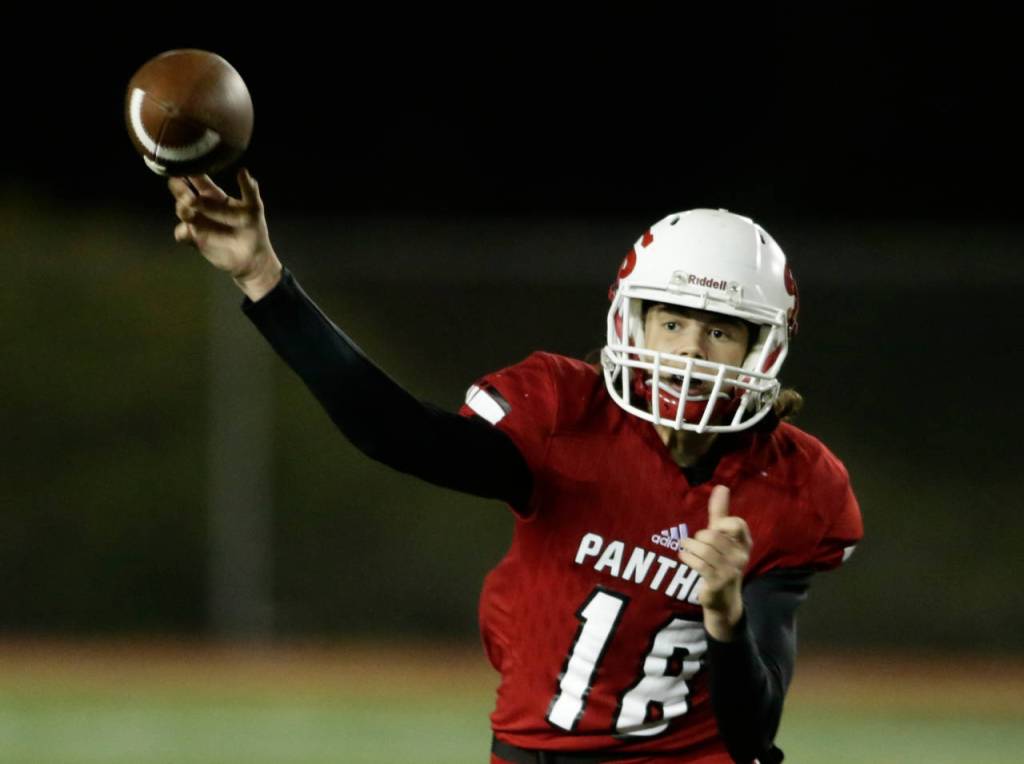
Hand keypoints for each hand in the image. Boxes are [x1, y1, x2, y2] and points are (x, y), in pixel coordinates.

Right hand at [169, 168, 281, 299]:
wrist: (252, 259)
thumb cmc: (254, 229)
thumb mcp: (254, 208)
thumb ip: (249, 189)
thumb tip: (243, 170)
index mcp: (214, 196)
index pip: (198, 179)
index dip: (190, 171)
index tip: (183, 165)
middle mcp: (202, 206)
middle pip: (183, 192)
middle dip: (180, 189)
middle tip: (186, 193)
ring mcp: (197, 222)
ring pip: (181, 211)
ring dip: (181, 208)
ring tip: (188, 209)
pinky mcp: (195, 239)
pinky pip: (182, 233)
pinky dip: (183, 232)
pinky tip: (190, 233)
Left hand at [678, 485, 751, 640]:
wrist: (723, 599)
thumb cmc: (721, 561)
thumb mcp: (722, 537)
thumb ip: (720, 512)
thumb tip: (721, 486)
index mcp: (744, 543)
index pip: (737, 523)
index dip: (722, 523)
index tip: (715, 529)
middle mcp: (740, 556)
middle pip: (713, 535)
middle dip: (699, 537)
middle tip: (695, 543)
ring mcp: (730, 571)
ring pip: (704, 549)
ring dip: (689, 547)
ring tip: (686, 548)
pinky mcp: (717, 582)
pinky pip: (698, 564)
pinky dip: (687, 557)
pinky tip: (684, 557)